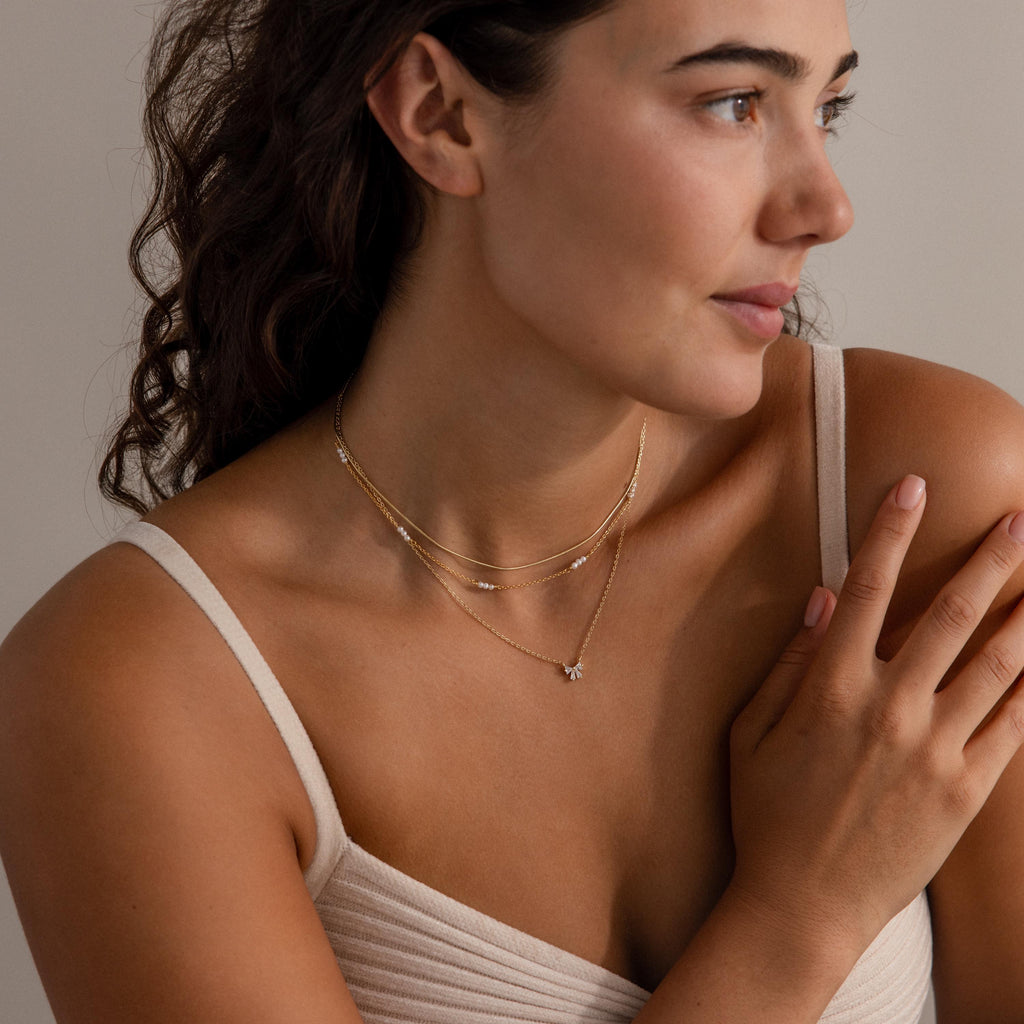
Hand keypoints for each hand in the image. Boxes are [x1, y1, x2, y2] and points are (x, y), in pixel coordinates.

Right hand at [729, 476, 1023, 951]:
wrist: (803, 905)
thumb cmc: (765, 813)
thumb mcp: (748, 733)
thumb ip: (788, 661)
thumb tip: (825, 599)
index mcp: (831, 688)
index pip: (867, 588)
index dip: (889, 531)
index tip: (911, 486)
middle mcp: (890, 708)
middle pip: (951, 614)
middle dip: (990, 559)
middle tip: (1019, 520)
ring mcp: (935, 750)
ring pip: (998, 664)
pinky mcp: (965, 790)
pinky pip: (1014, 725)